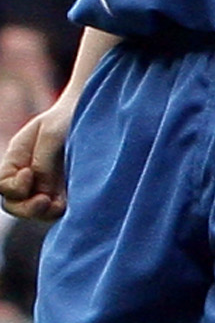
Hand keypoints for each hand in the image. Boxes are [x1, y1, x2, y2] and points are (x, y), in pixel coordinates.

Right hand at [0, 88, 76, 220]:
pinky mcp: (69, 189)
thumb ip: (42, 164)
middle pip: (15, 203)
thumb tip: (41, 194)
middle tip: (44, 201)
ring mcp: (49, 184)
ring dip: (44, 213)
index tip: (28, 174)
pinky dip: (60, 211)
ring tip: (58, 206)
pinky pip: (58, 209)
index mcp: (18, 159)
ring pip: (37, 210)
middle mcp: (30, 174)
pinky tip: (70, 206)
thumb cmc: (71, 117)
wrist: (98, 109)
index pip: (3, 184)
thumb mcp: (52, 135)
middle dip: (26, 207)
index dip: (13, 186)